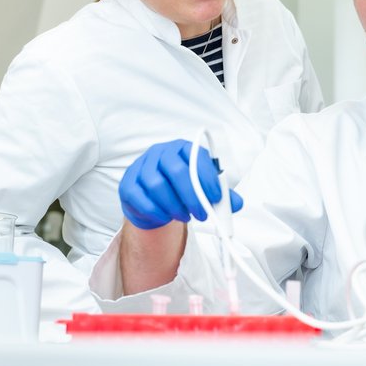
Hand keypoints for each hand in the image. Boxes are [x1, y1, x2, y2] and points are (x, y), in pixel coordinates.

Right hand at [119, 140, 242, 229]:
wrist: (153, 199)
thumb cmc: (180, 189)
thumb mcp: (203, 188)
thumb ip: (221, 195)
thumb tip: (237, 203)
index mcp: (181, 148)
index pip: (195, 157)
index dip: (207, 178)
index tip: (216, 197)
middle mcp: (160, 153)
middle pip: (176, 170)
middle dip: (192, 196)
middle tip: (203, 214)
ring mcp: (140, 167)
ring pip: (157, 185)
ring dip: (175, 206)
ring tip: (185, 217)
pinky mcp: (127, 185)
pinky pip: (141, 199)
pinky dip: (157, 212)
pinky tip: (166, 217)